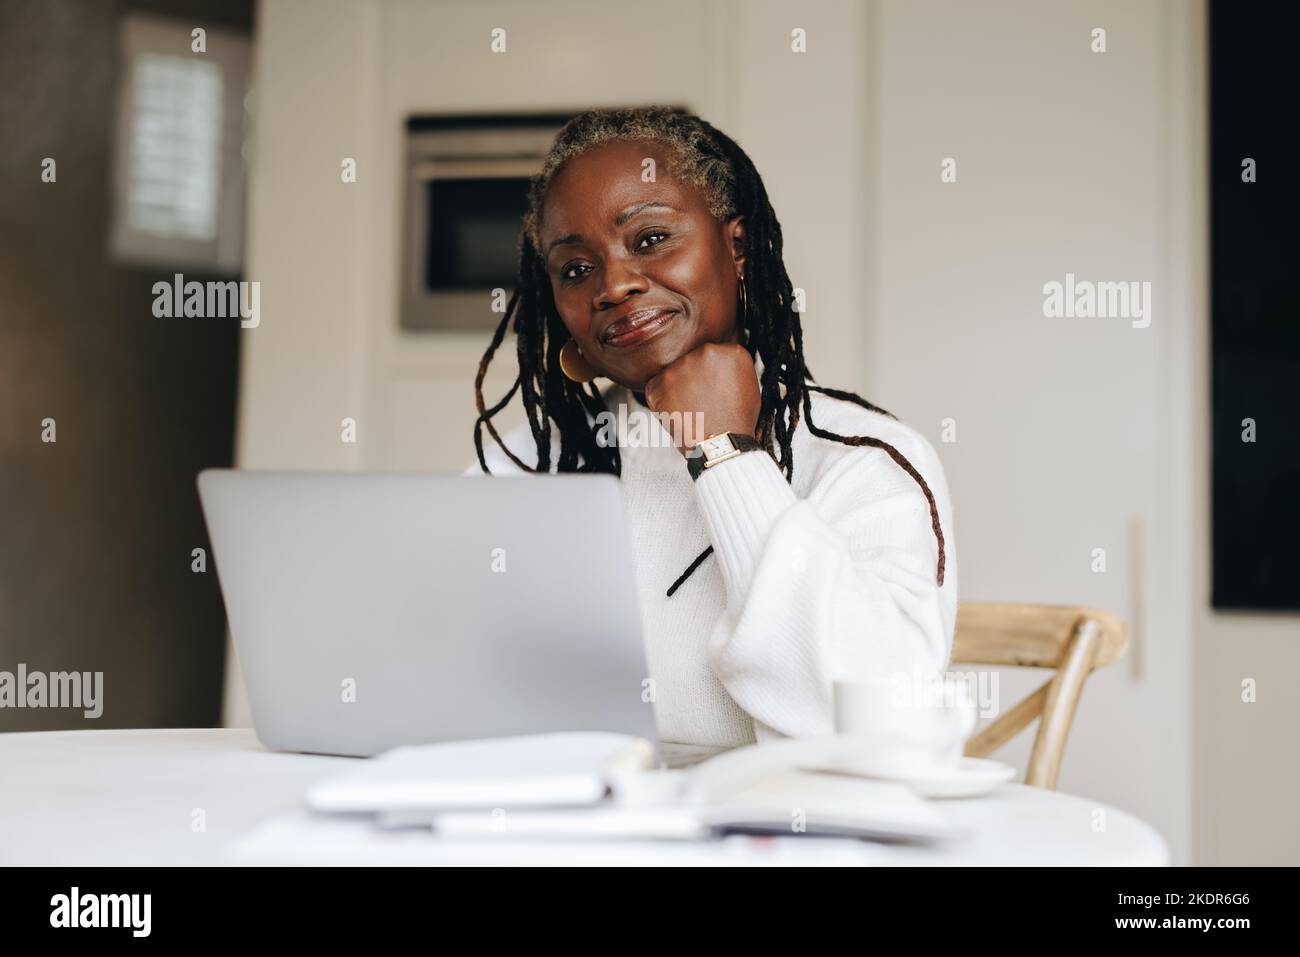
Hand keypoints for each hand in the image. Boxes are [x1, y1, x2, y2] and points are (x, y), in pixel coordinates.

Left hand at [643, 342, 760, 456]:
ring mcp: (682, 364)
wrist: (719, 445)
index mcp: (731, 352)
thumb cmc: (735, 423)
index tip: (713, 390)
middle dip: (693, 380)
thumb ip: (733, 370)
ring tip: (691, 411)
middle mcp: (706, 352)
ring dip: (677, 390)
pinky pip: (656, 388)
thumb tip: (721, 368)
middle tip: (701, 402)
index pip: (714, 356)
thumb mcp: (749, 388)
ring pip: (674, 374)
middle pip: (693, 362)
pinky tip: (678, 414)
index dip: (711, 376)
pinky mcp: (661, 380)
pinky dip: (662, 402)